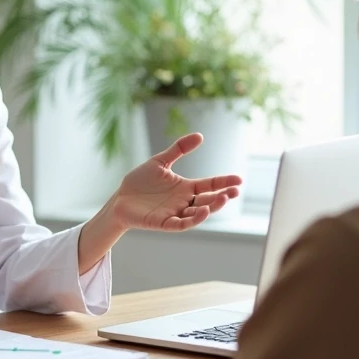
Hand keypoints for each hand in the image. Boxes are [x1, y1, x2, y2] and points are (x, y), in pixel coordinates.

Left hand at [107, 133, 241, 231]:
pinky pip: (182, 223)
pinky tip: (203, 211)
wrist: (120, 198)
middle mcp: (184, 201)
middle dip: (222, 196)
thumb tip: (200, 135)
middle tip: (234, 191)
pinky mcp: (164, 223)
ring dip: (211, 207)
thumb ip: (179, 149)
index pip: (209, 185)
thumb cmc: (140, 181)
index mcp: (186, 187)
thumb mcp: (160, 161)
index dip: (223, 183)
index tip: (239, 179)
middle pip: (208, 200)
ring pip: (198, 212)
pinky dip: (193, 219)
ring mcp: (175, 213)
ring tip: (222, 199)